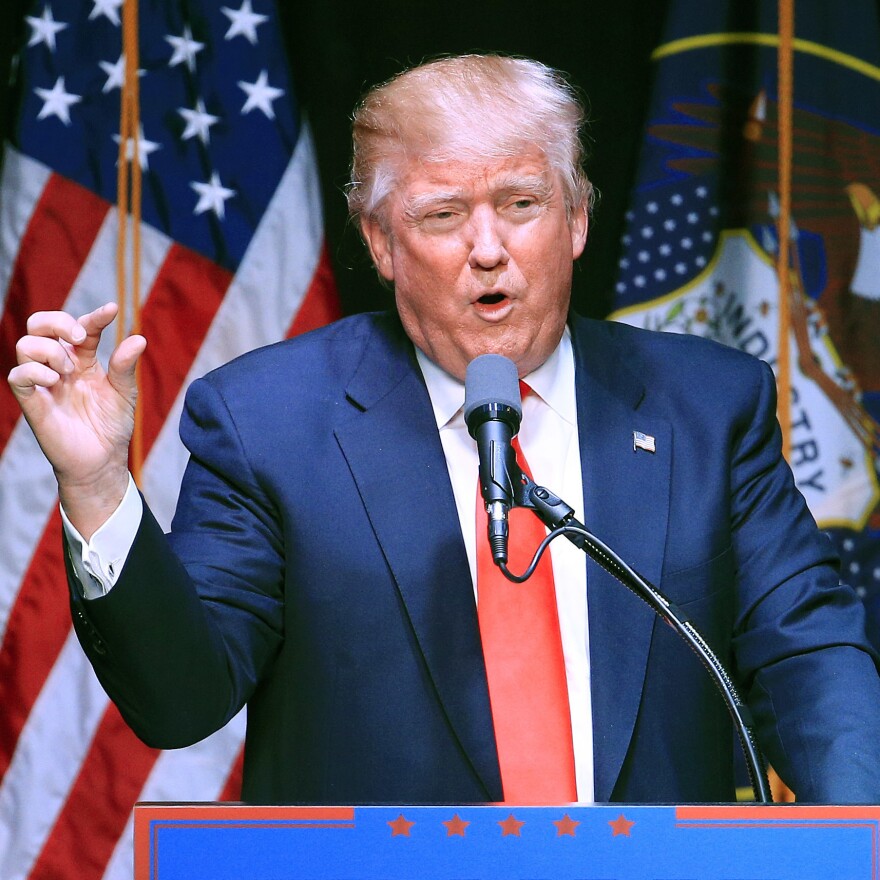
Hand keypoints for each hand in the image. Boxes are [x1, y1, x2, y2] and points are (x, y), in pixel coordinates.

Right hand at [8, 302, 146, 537]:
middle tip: (79, 338)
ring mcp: (43, 383)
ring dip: (50, 351)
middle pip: (39, 325)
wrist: (102, 461)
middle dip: (57, 321)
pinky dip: (34, 372)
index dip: (95, 317)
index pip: (80, 328)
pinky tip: (55, 382)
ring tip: (69, 372)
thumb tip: (138, 338)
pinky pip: (17, 376)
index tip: (114, 310)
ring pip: (25, 345)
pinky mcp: (32, 402)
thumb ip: (125, 367)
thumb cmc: (111, 427)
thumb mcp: (124, 394)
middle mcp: (59, 367)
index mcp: (82, 361)